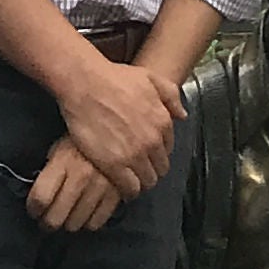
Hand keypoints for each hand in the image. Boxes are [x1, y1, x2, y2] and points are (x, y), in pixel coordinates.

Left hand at [29, 135, 126, 231]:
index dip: (33, 209)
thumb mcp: (62, 144)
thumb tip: (42, 192)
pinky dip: (90, 221)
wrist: (124, 122)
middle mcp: (81, 176)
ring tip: (69, 216)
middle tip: (48, 220)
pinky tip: (88, 213)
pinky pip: (99, 220)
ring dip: (69, 223)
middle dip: (48, 222)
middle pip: (55, 217)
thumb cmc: (88, 134)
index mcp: (63, 161)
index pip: (40, 198)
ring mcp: (101, 186)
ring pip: (76, 223)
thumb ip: (52, 168)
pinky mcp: (119, 192)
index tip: (35, 210)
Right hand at [57, 55, 186, 195]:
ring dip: (141, 182)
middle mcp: (153, 140)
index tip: (147, 154)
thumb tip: (182, 115)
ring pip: (148, 181)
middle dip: (151, 169)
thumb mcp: (150, 77)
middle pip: (160, 168)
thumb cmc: (114, 78)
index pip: (168, 149)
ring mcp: (134, 154)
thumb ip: (170, 95)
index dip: (158, 153)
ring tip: (130, 179)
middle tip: (138, 168)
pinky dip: (128, 190)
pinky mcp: (114, 165)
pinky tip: (121, 187)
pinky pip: (130, 188)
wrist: (86, 84)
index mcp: (163, 121)